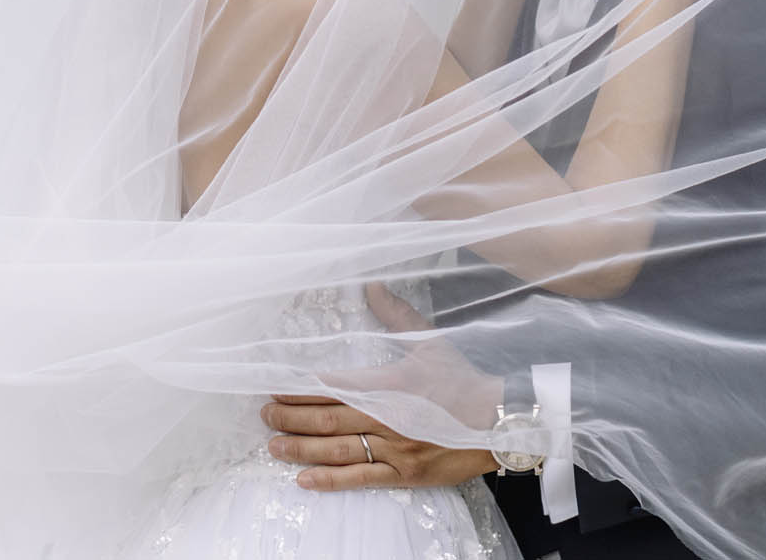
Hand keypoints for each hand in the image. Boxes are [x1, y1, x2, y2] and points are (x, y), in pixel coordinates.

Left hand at [261, 285, 497, 491]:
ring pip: (337, 449)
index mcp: (390, 383)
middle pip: (327, 418)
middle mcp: (388, 416)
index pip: (334, 384)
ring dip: (300, 447)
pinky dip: (329, 481)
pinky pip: (360, 479)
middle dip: (290, 416)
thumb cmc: (463, 380)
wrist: (500, 420)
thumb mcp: (430, 342)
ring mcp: (395, 448)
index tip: (275, 385)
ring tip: (273, 444)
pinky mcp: (405, 474)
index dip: (300, 387)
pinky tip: (303, 480)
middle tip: (265, 413)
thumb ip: (396, 315)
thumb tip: (373, 284)